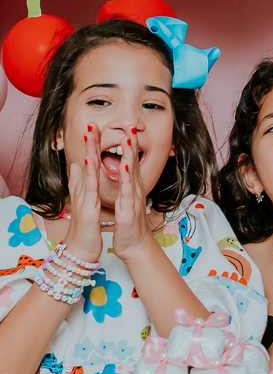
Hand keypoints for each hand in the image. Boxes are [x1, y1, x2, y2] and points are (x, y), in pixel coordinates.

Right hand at [63, 122, 102, 264]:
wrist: (81, 250)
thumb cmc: (86, 227)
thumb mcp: (85, 202)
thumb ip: (80, 184)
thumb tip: (76, 166)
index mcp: (86, 189)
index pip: (89, 164)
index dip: (92, 146)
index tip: (96, 129)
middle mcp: (83, 191)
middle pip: (86, 162)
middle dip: (89, 143)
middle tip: (91, 123)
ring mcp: (83, 198)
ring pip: (87, 171)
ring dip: (89, 152)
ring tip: (91, 135)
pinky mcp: (86, 208)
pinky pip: (89, 189)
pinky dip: (90, 174)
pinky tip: (90, 162)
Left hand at [111, 131, 156, 264]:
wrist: (135, 245)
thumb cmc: (128, 224)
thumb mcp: (125, 201)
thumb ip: (124, 185)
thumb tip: (123, 173)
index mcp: (130, 187)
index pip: (129, 162)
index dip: (128, 145)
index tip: (125, 128)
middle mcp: (134, 189)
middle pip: (133, 162)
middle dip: (131, 143)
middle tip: (130, 125)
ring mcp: (133, 198)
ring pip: (131, 172)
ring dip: (129, 154)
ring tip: (127, 138)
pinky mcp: (129, 209)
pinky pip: (126, 191)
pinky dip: (126, 177)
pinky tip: (124, 165)